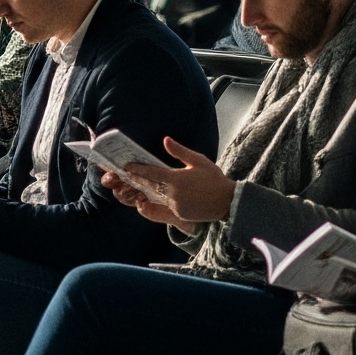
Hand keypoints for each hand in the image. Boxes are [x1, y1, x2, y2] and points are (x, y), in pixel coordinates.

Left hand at [114, 138, 234, 227]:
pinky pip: (167, 205)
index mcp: (177, 179)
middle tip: (128, 174)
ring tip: (139, 183)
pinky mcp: (179, 214)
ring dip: (149, 189)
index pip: (152, 173)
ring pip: (158, 196)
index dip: (138, 169)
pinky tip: (158, 193)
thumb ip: (180, 152)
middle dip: (138, 179)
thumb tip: (166, 140)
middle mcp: (173, 194)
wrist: (228, 201)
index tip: (127, 166)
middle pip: (150, 185)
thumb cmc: (214, 178)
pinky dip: (163, 199)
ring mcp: (176, 205)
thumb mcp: (199, 161)